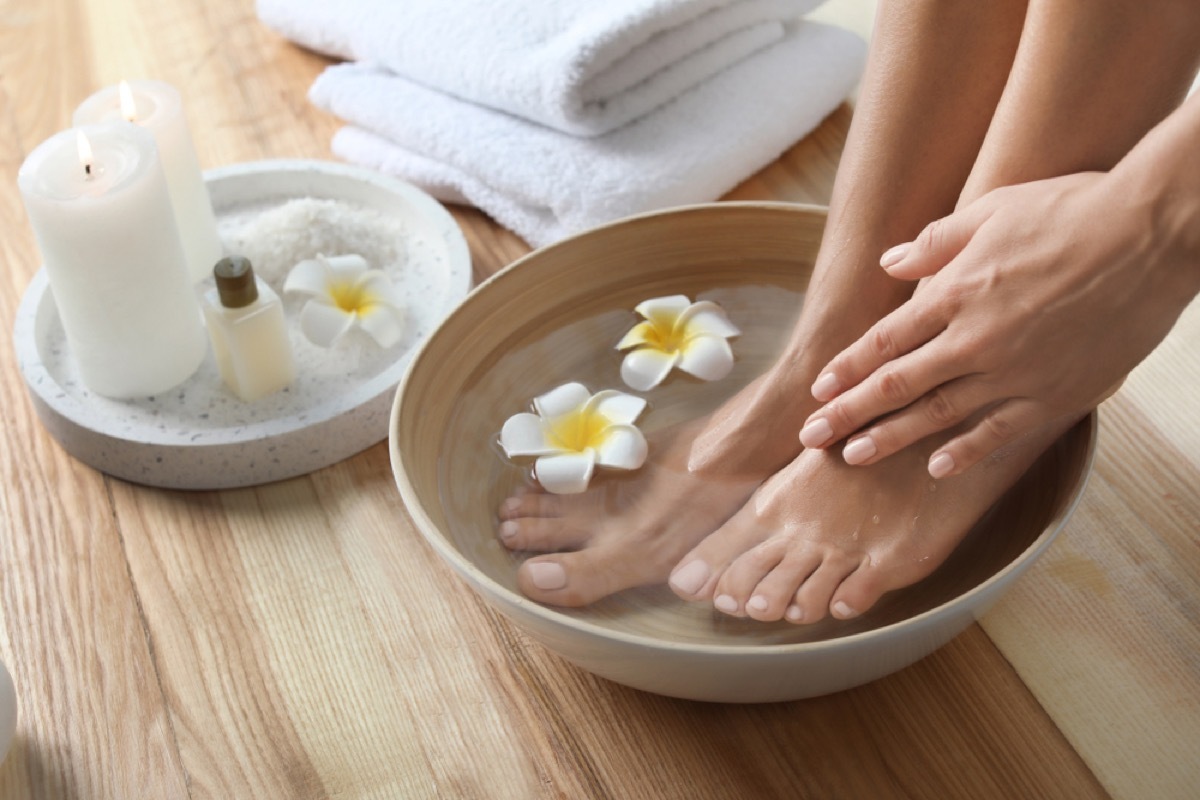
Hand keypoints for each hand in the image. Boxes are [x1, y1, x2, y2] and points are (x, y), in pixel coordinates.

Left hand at [797, 171, 1196, 476]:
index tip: (819, 390)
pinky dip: (966, 452)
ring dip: (890, 439)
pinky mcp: (1054, 393)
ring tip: (853, 458)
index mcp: (955, 293)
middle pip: (896, 385)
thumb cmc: (1072, 211)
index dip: (847, 369)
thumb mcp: (992, 210)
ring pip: (936, 415)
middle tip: (811, 438)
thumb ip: (935, 243)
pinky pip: (999, 432)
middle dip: (848, 414)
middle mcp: (974, 339)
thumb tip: (890, 263)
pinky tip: (937, 469)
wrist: (1151, 232)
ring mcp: (1013, 371)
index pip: (883, 341)